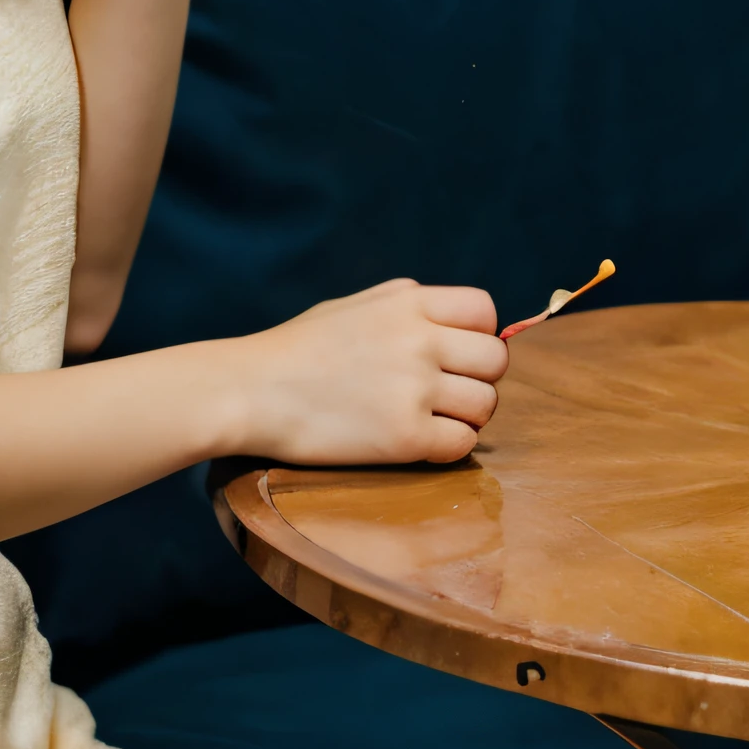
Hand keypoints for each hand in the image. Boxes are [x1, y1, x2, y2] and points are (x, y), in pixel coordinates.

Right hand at [235, 279, 507, 467]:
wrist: (252, 391)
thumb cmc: (297, 349)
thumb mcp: (351, 305)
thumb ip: (403, 304)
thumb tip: (452, 318)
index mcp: (407, 302)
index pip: (485, 312)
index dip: (477, 335)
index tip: (455, 354)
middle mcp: (419, 340)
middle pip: (496, 360)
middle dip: (478, 378)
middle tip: (446, 392)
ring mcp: (415, 389)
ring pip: (486, 406)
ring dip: (465, 416)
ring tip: (430, 418)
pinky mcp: (406, 437)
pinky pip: (463, 445)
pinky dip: (447, 447)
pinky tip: (415, 441)